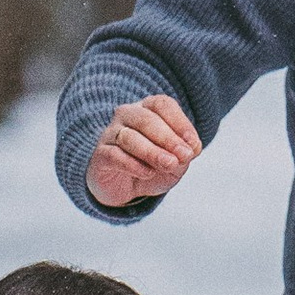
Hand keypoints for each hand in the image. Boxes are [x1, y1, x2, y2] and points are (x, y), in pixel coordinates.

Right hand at [85, 95, 201, 210]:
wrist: (126, 189)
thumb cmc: (153, 167)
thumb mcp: (175, 163)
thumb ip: (184, 155)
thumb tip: (191, 149)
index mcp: (148, 109)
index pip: (162, 105)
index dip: (180, 122)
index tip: (194, 144)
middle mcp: (127, 115)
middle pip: (146, 119)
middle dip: (168, 138)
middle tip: (184, 156)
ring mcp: (111, 134)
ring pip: (130, 137)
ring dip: (152, 151)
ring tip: (170, 164)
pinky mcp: (101, 155)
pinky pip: (115, 155)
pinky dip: (133, 164)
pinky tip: (148, 173)